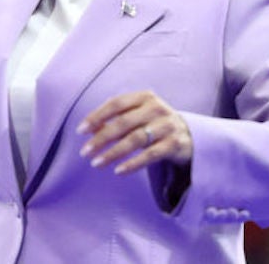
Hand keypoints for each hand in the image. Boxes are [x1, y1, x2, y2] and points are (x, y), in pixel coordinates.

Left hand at [77, 90, 192, 174]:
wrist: (188, 135)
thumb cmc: (154, 124)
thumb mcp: (137, 116)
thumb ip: (116, 121)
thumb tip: (89, 132)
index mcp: (144, 97)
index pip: (116, 103)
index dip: (97, 116)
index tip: (81, 131)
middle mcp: (157, 108)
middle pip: (123, 122)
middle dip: (101, 138)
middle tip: (85, 152)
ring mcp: (167, 125)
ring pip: (135, 139)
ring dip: (113, 152)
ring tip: (97, 163)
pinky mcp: (174, 144)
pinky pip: (150, 155)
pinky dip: (133, 163)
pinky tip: (118, 171)